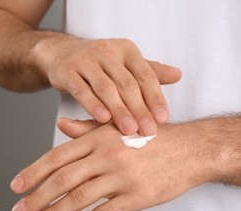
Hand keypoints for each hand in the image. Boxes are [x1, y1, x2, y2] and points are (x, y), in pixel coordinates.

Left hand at [10, 118, 214, 210]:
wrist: (191, 148)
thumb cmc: (150, 137)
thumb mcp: (117, 127)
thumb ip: (87, 128)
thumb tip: (61, 124)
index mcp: (98, 138)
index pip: (57, 156)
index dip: (34, 172)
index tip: (16, 186)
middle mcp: (106, 156)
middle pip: (62, 179)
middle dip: (37, 197)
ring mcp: (122, 176)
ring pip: (79, 197)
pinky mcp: (137, 196)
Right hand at [32, 37, 181, 135]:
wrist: (61, 53)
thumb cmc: (99, 64)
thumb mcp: (124, 64)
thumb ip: (149, 71)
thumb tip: (178, 75)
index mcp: (126, 50)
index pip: (145, 75)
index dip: (154, 97)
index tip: (162, 119)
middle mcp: (107, 51)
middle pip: (126, 83)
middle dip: (139, 109)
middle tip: (148, 131)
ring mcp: (85, 60)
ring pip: (105, 87)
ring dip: (118, 110)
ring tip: (129, 130)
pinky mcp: (67, 71)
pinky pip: (81, 90)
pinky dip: (92, 104)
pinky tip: (102, 119)